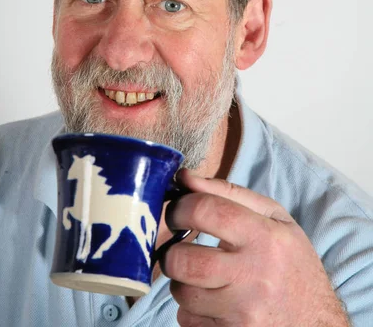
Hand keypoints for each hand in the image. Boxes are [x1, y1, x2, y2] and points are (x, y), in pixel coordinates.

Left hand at [161, 169, 348, 326]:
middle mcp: (254, 276)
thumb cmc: (292, 263)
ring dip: (183, 282)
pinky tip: (214, 302)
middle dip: (172, 253)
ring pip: (182, 294)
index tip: (178, 213)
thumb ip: (229, 193)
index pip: (206, 211)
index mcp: (265, 237)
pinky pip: (188, 321)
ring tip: (202, 277)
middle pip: (184, 261)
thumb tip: (184, 178)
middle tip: (179, 249)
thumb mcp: (275, 218)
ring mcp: (242, 313)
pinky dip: (192, 310)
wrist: (318, 323)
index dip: (181, 207)